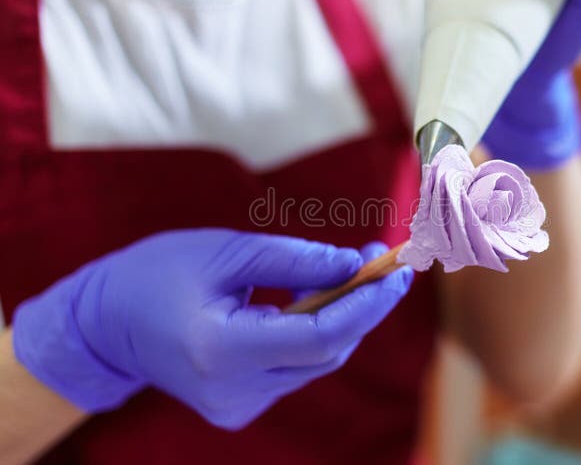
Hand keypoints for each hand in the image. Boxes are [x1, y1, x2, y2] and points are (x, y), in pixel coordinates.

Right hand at [13, 230, 411, 429]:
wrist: (104, 325)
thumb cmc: (157, 274)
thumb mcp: (227, 252)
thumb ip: (296, 260)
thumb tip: (356, 264)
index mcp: (223, 349)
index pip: (320, 336)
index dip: (366, 303)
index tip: (396, 271)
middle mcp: (233, 390)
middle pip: (325, 353)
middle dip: (362, 307)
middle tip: (383, 263)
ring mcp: (235, 406)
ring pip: (314, 363)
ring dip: (340, 319)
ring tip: (354, 274)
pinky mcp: (237, 408)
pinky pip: (294, 370)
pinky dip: (312, 336)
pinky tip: (315, 303)